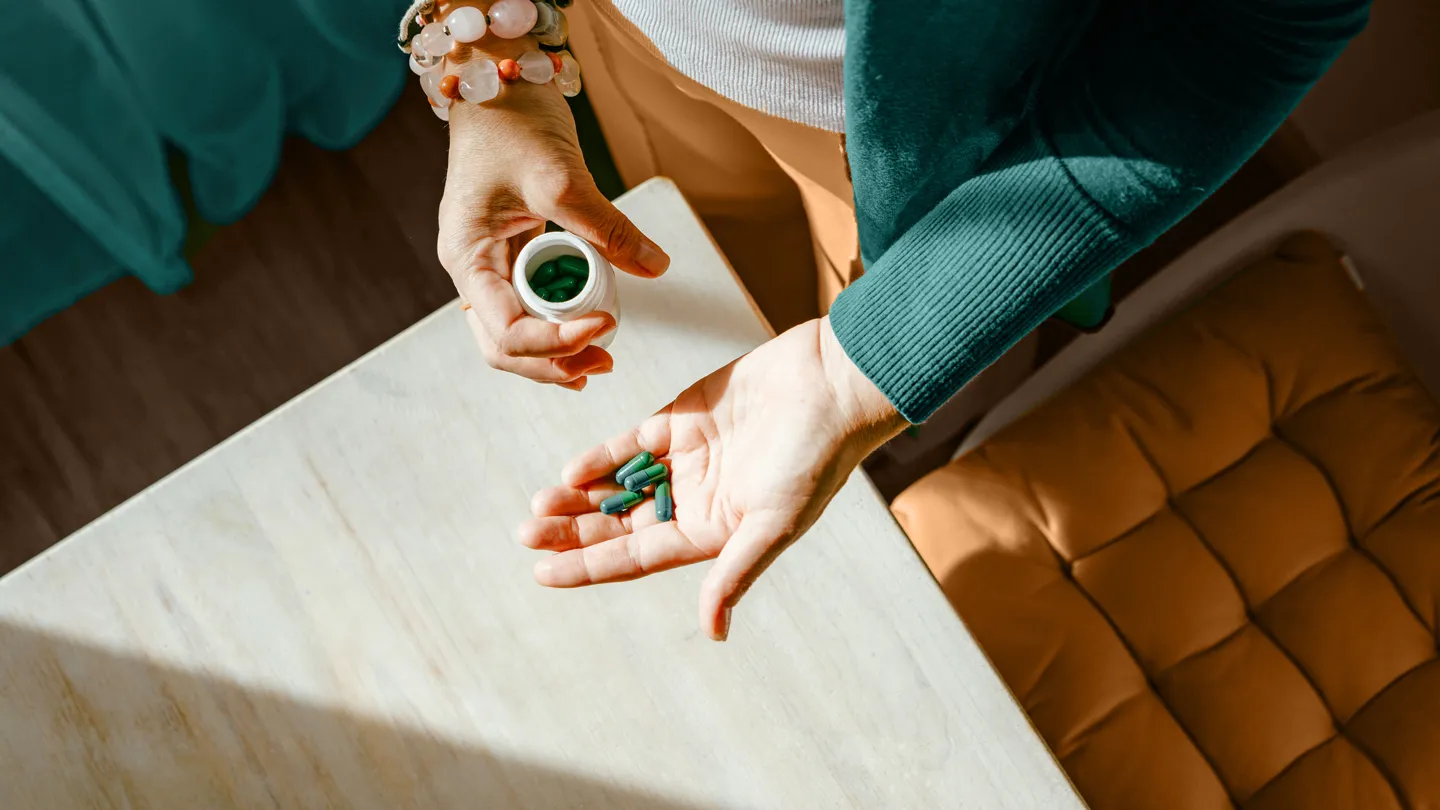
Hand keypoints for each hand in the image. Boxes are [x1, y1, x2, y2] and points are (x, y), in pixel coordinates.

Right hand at [437, 49, 668, 389]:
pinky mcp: (510, 252)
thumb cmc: (512, 121)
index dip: (556, 342)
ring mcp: (489, 263)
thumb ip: (607, 228)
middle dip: (553, 363)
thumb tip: (655, 265)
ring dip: (554, 353)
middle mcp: (472, 268)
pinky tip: (587, 330)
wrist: (500, 80)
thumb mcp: (561, 177)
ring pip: (514, 332)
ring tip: (599, 358)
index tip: (605, 324)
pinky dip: (555, 324)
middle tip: (604, 363)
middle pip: (504, 346)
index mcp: (467, 257)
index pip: (506, 331)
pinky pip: (528, 305)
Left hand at [518, 317, 906, 639]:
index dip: (589, 566)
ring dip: (580, 495)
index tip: (542, 575)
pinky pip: (631, 442)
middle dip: (573, 530)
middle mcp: (696, 499)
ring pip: (619, 482)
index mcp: (714, 532)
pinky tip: (572, 470)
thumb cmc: (815, 457)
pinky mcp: (685, 417)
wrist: (833, 382)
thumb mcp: (773, 524)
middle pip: (620, 522)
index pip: (637, 557)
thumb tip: (714, 633)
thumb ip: (735, 574)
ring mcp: (688, 457)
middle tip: (525, 535)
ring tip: (537, 505)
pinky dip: (602, 456)